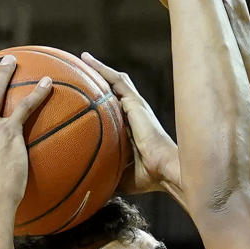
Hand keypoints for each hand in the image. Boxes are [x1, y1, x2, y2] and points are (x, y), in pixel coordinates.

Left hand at [81, 51, 180, 196]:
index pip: (118, 108)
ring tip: (83, 59)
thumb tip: (90, 189)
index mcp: (135, 128)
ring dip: (100, 70)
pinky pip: (117, 81)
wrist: (166, 171)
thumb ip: (107, 175)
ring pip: (117, 81)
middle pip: (118, 90)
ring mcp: (137, 106)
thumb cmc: (149, 177)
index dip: (106, 100)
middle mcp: (136, 113)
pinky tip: (88, 61)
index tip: (92, 95)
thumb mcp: (122, 176)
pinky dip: (102, 70)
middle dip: (103, 78)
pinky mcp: (136, 104)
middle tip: (84, 69)